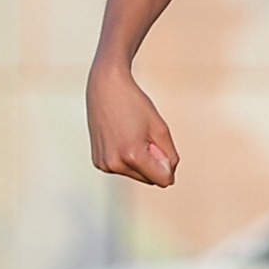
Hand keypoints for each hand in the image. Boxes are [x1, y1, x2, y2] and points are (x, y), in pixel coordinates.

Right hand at [87, 62, 178, 188]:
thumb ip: (170, 155)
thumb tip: (169, 176)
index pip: (162, 180)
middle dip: (154, 163)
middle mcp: (114, 164)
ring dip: (141, 160)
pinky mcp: (98, 162)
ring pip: (136, 174)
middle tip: (146, 136)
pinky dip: (128, 158)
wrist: (105, 88)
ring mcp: (103, 164)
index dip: (169, 166)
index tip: (161, 146)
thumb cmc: (133, 103)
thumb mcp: (160, 128)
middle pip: (149, 179)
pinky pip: (123, 168)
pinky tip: (123, 138)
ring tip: (133, 135)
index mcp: (132, 156)